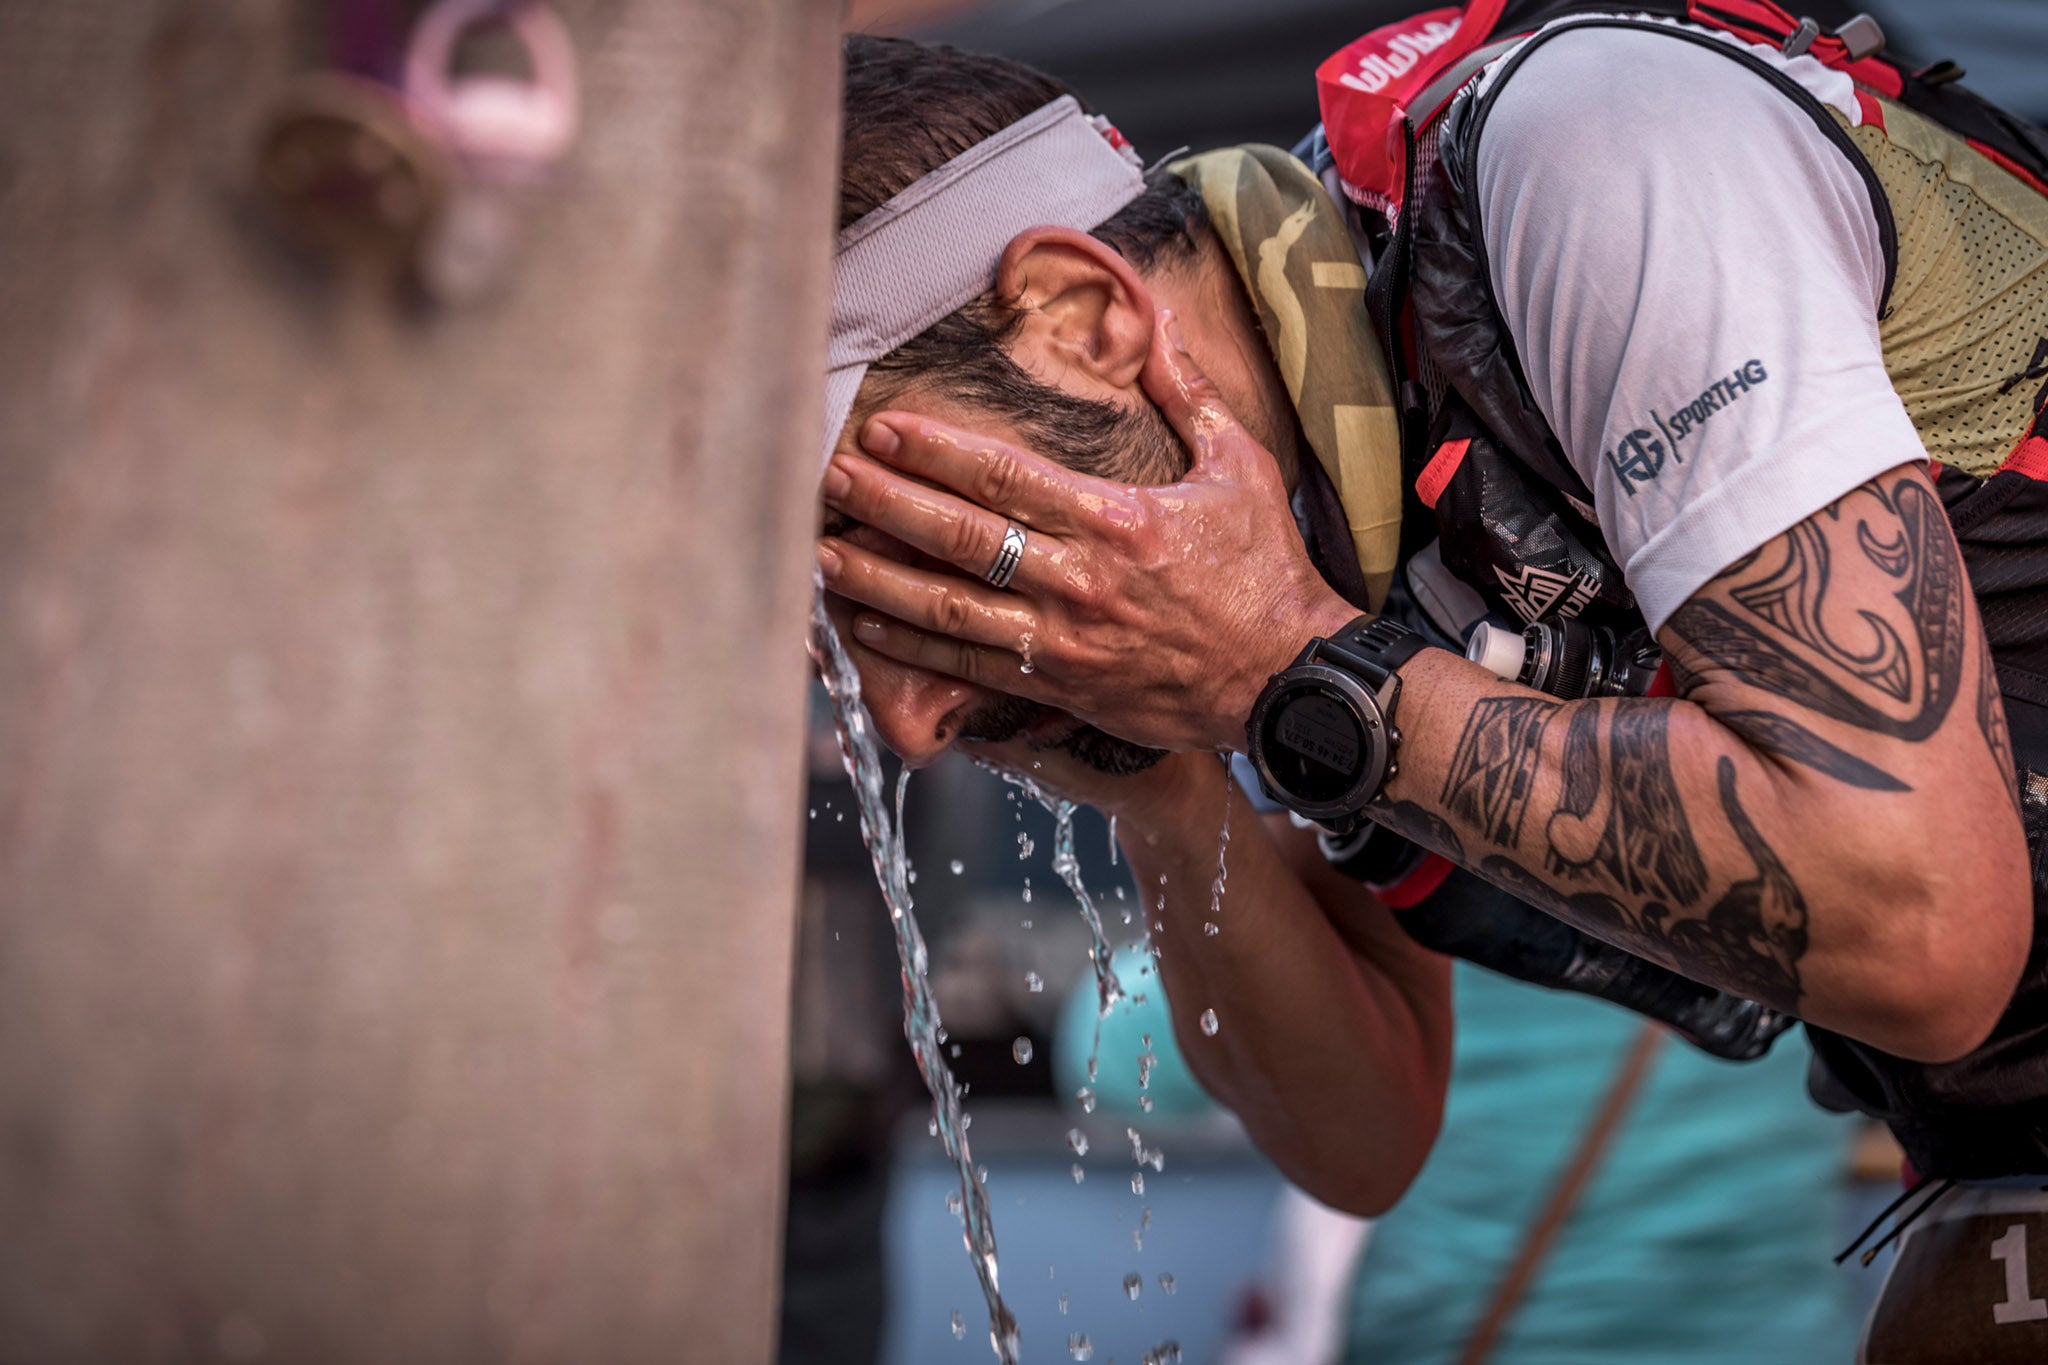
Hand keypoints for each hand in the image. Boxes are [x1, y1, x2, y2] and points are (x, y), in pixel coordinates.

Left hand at [816, 311, 1356, 753]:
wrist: (1289, 679)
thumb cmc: (1266, 570)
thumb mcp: (1237, 464)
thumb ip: (1184, 389)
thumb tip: (1153, 313)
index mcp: (1118, 519)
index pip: (1006, 478)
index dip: (935, 451)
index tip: (884, 427)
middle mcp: (1082, 581)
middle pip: (961, 538)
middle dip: (887, 504)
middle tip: (832, 477)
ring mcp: (1067, 641)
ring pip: (951, 609)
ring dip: (878, 579)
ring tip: (821, 552)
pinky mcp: (1064, 689)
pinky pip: (972, 666)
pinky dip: (913, 647)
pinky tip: (865, 623)